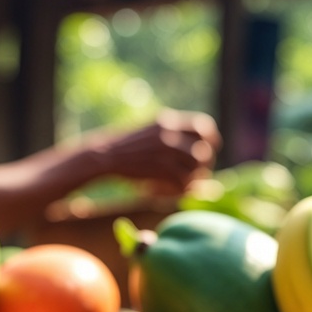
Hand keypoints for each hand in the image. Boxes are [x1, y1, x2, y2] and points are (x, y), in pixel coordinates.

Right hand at [87, 109, 221, 192]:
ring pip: (196, 167)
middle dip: (203, 166)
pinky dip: (178, 190)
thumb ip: (172, 139)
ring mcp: (165, 148)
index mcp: (168, 121)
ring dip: (191, 180)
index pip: (203, 126)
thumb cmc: (125, 150)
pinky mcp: (160, 166)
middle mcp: (169, 132)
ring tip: (178, 185)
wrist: (102, 156)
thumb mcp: (149, 133)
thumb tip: (200, 156)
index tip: (207, 151)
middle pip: (203, 150)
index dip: (210, 140)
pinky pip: (183, 181)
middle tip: (194, 176)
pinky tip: (164, 191)